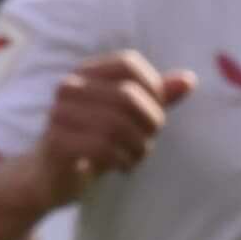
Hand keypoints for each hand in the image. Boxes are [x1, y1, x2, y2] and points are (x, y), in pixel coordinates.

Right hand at [32, 51, 197, 199]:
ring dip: (137, 148)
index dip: (152, 89)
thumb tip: (189, 80)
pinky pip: (101, 148)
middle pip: (127, 95)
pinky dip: (121, 160)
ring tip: (134, 157)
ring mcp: (59, 114)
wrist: (50, 176)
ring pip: (116, 125)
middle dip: (149, 123)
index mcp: (87, 73)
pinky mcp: (56, 142)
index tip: (154, 113)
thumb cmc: (94, 141)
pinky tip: (120, 166)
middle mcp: (69, 87)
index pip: (129, 63)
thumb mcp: (127, 117)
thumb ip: (156, 98)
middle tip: (147, 142)